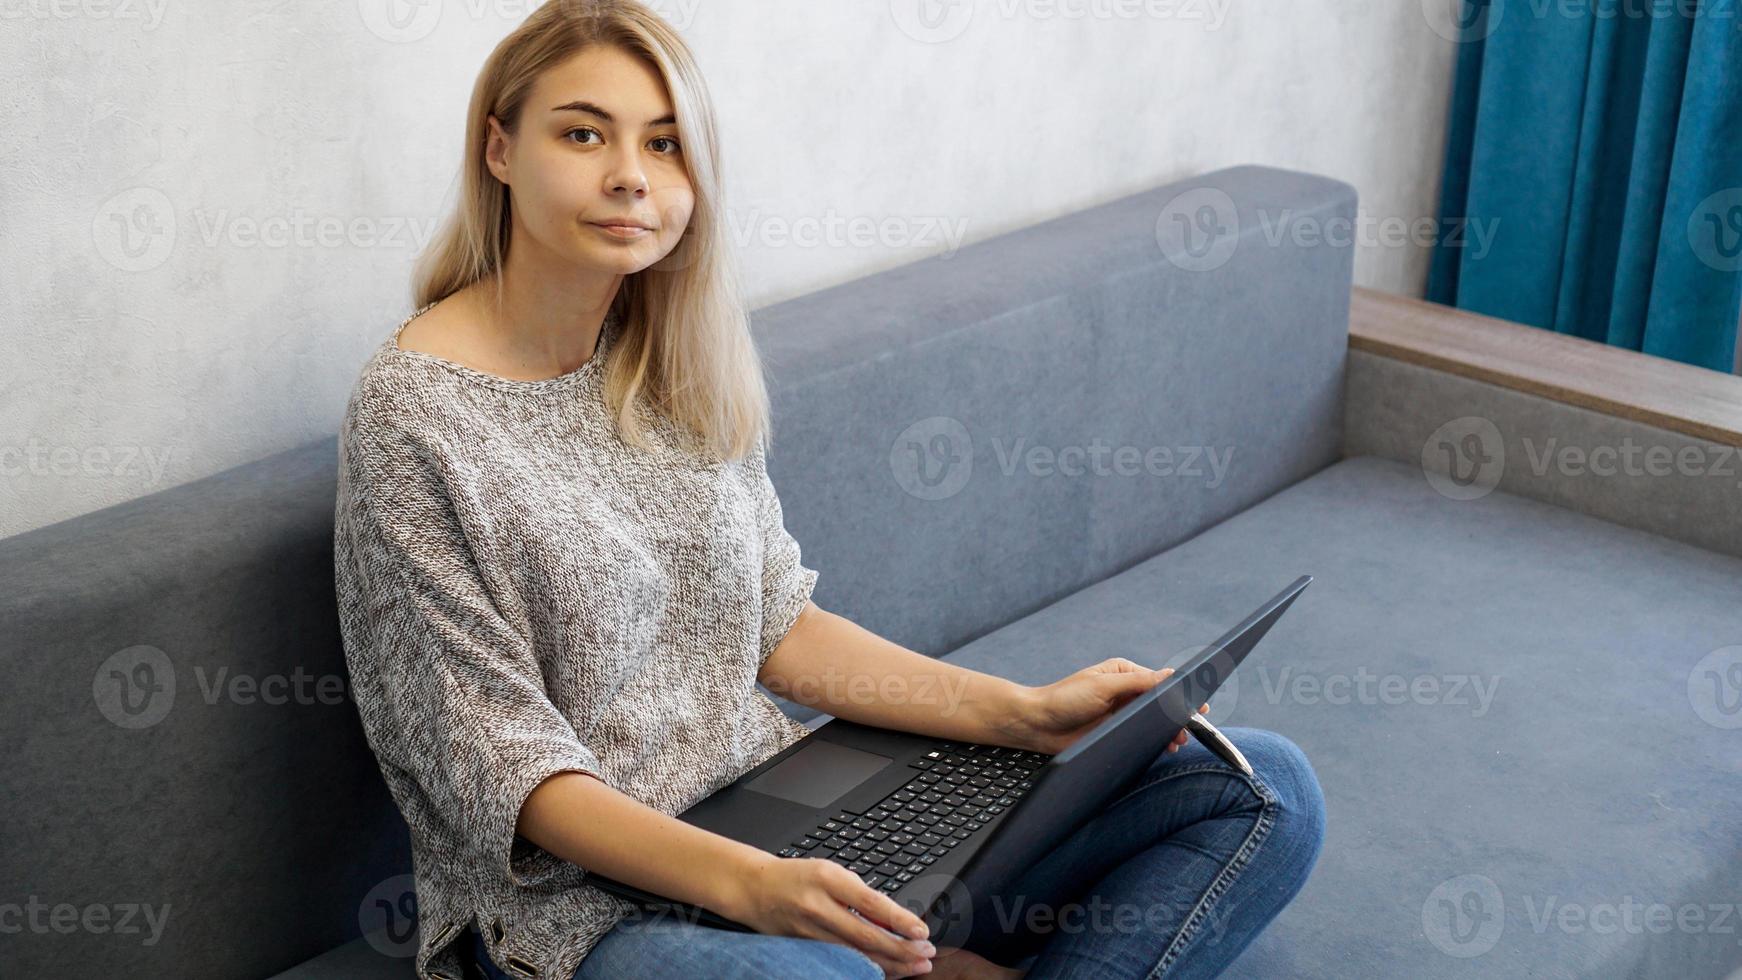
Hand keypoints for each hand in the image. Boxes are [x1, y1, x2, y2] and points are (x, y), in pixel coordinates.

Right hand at [722, 853, 936, 976]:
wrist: (757, 889)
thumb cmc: (800, 878)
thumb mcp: (832, 872)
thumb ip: (861, 895)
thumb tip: (896, 920)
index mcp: (828, 878)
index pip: (871, 903)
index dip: (900, 920)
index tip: (922, 931)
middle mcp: (818, 906)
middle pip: (866, 935)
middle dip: (902, 948)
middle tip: (927, 953)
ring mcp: (808, 931)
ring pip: (855, 955)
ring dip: (890, 963)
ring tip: (916, 966)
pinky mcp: (804, 949)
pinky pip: (841, 963)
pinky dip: (866, 969)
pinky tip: (887, 971)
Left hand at [1005, 657, 1210, 755]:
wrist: (1037, 725)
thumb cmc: (1064, 699)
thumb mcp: (1103, 686)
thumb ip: (1138, 682)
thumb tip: (1170, 676)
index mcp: (1123, 673)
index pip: (1159, 681)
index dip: (1179, 693)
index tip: (1198, 704)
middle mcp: (1125, 692)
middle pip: (1160, 703)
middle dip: (1176, 716)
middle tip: (1189, 729)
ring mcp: (1121, 713)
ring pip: (1154, 722)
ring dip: (1167, 731)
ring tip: (1177, 742)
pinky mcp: (1116, 733)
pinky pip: (1142, 737)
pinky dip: (1154, 742)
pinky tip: (1162, 748)